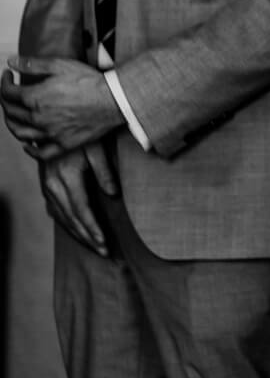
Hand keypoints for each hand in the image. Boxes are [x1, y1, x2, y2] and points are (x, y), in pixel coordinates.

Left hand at [4, 57, 123, 157]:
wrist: (115, 99)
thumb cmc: (90, 81)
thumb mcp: (61, 65)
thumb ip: (33, 64)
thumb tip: (11, 62)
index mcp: (34, 98)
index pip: (7, 93)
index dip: (4, 82)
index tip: (8, 75)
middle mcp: (38, 118)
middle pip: (11, 113)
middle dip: (5, 101)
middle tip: (10, 94)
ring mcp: (50, 133)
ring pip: (20, 133)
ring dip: (12, 124)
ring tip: (14, 116)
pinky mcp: (64, 143)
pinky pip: (41, 153)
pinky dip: (30, 150)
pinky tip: (28, 145)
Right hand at [40, 140, 118, 256]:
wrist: (53, 125)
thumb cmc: (80, 135)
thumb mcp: (95, 148)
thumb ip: (104, 171)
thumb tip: (113, 194)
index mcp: (66, 177)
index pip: (81, 210)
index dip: (93, 228)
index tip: (104, 243)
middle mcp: (53, 186)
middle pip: (71, 218)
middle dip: (87, 237)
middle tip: (103, 252)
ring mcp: (47, 187)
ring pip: (62, 217)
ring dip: (77, 233)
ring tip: (93, 246)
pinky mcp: (46, 186)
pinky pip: (55, 210)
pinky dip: (66, 223)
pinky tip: (75, 231)